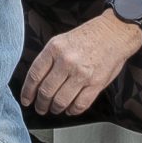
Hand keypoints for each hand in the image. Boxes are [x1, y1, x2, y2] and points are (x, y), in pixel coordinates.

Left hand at [21, 16, 141, 117]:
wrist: (115, 32)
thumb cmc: (89, 35)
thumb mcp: (62, 40)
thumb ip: (50, 58)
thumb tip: (37, 81)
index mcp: (55, 48)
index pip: (34, 75)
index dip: (27, 91)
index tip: (26, 99)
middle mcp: (66, 61)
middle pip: (46, 91)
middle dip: (41, 104)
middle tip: (40, 107)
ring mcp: (82, 74)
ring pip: (61, 101)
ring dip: (55, 108)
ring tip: (55, 109)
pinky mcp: (96, 84)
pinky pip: (80, 104)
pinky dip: (72, 110)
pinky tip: (70, 109)